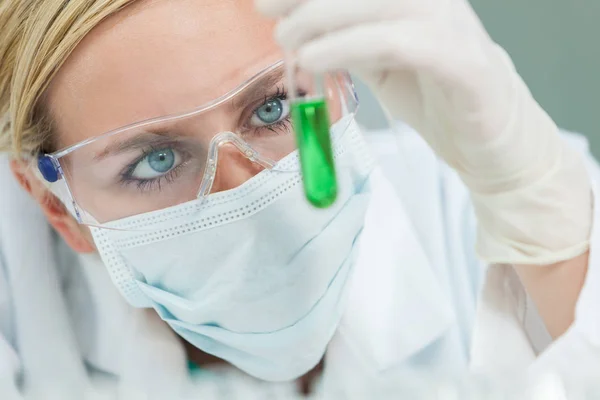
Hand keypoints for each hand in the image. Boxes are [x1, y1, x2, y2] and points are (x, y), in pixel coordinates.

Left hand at [257, 0, 591, 265]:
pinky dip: (350, 47)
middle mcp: (434, 3)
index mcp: (414, 1)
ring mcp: (451, 28)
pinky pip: (397, 43)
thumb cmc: (440, 99)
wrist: (494, 145)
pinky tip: (314, 60)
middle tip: (268, 13)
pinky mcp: (462, 63)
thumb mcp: (384, 63)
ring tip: (287, 40)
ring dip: (322, 18)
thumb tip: (300, 29)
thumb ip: (350, 42)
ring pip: (376, 5)